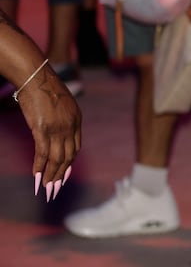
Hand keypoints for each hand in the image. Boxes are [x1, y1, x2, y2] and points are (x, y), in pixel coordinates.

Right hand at [19, 68, 81, 197]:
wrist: (37, 78)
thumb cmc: (46, 88)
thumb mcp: (62, 105)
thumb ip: (63, 119)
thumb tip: (57, 132)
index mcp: (77, 120)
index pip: (76, 148)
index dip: (70, 162)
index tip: (65, 174)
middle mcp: (70, 127)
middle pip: (69, 157)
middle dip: (62, 174)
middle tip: (56, 188)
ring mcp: (57, 129)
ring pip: (57, 159)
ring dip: (52, 175)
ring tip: (47, 188)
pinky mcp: (43, 130)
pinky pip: (42, 153)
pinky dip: (40, 167)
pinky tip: (37, 176)